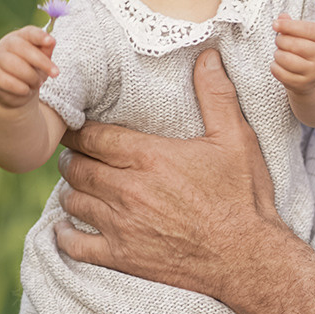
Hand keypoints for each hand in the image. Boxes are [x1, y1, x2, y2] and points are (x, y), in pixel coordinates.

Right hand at [0, 26, 57, 107]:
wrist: (15, 92)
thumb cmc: (31, 70)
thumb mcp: (42, 60)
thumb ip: (46, 50)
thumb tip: (51, 41)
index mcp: (20, 37)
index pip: (29, 32)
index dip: (40, 36)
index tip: (51, 41)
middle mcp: (5, 44)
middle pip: (22, 48)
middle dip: (42, 61)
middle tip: (55, 73)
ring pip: (15, 65)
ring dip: (32, 77)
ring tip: (37, 83)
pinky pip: (8, 82)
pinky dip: (22, 88)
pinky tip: (26, 90)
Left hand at [54, 50, 277, 295]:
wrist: (248, 258)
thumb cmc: (243, 197)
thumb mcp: (236, 140)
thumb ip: (216, 96)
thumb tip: (207, 55)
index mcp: (149, 156)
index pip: (94, 136)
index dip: (80, 129)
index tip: (77, 126)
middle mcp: (127, 189)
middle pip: (78, 166)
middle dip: (73, 157)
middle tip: (77, 153)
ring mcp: (121, 225)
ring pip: (73, 200)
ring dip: (72, 190)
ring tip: (79, 184)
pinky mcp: (121, 256)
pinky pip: (75, 244)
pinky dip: (66, 234)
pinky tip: (67, 227)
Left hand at [271, 15, 314, 94]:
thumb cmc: (306, 49)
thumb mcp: (304, 35)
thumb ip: (292, 24)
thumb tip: (281, 18)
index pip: (308, 29)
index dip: (290, 26)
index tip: (275, 24)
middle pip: (295, 45)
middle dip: (281, 40)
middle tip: (279, 40)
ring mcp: (314, 72)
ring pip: (286, 60)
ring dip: (277, 54)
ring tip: (279, 53)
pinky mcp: (303, 84)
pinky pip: (281, 73)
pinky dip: (274, 67)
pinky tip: (277, 64)